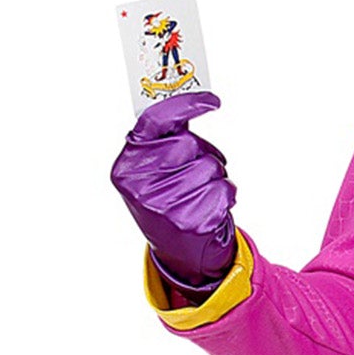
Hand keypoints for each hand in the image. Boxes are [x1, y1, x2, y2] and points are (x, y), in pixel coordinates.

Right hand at [110, 89, 237, 284]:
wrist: (180, 254)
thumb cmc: (169, 202)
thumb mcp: (153, 171)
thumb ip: (164, 140)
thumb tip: (193, 100)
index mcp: (127, 167)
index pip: (155, 121)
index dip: (184, 104)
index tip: (212, 100)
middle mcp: (140, 185)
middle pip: (189, 144)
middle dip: (202, 153)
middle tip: (196, 173)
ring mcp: (164, 206)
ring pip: (211, 167)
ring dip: (216, 178)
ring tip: (201, 195)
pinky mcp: (191, 223)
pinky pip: (225, 190)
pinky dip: (226, 196)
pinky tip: (210, 209)